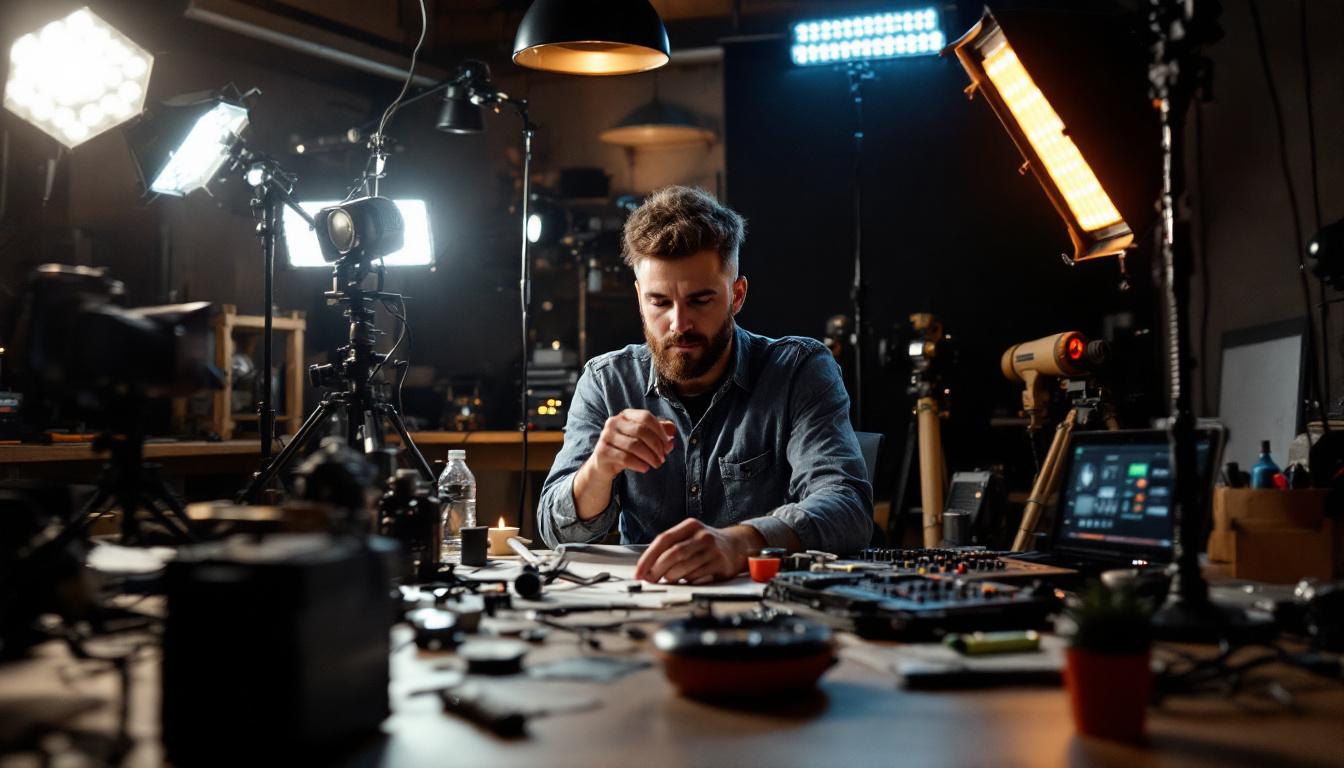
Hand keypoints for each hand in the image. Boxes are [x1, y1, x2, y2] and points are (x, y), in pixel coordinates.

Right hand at [587, 409, 675, 478]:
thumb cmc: (627, 449)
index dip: (660, 430)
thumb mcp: (644, 439)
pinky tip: (645, 468)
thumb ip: (659, 432)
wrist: (604, 464)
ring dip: (649, 456)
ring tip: (657, 464)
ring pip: (633, 445)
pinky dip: (639, 464)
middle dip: (656, 445)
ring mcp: (606, 436)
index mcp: (626, 415)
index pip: (646, 417)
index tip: (669, 444)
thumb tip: (672, 432)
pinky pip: (625, 458)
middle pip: (640, 431)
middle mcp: (613, 422)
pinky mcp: (602, 451)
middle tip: (663, 458)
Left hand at [634, 520, 764, 583]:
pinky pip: (697, 577)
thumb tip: (646, 569)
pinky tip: (685, 581)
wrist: (737, 546)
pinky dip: (686, 581)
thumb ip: (670, 547)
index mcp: (690, 525)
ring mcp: (713, 550)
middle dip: (657, 569)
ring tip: (667, 579)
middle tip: (649, 580)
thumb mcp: (690, 536)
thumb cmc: (706, 544)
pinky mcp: (721, 564)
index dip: (648, 557)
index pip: (663, 540)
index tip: (639, 572)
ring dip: (671, 577)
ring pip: (684, 568)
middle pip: (673, 554)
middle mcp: (702, 535)